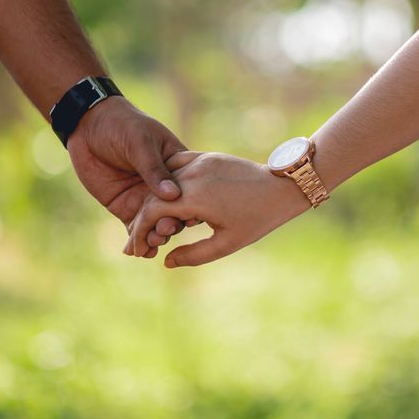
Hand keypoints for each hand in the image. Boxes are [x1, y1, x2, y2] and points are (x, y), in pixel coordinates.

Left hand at [67, 97, 190, 253]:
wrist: (90, 126)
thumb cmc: (123, 125)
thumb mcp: (141, 143)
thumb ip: (154, 169)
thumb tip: (173, 195)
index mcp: (176, 167)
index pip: (189, 190)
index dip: (190, 205)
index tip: (188, 216)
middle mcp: (163, 187)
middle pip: (174, 211)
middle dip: (171, 223)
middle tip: (165, 230)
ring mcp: (144, 198)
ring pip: (156, 224)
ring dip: (157, 236)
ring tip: (153, 243)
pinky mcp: (126, 207)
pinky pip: (135, 228)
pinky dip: (139, 242)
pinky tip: (141, 252)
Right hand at [126, 152, 311, 266]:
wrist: (282, 186)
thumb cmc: (258, 218)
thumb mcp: (227, 243)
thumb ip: (194, 255)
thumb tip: (166, 262)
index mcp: (196, 197)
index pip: (152, 212)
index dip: (140, 232)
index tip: (137, 250)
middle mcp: (193, 174)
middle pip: (153, 196)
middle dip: (142, 221)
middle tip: (138, 241)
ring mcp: (199, 162)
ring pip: (163, 181)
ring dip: (153, 201)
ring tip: (152, 224)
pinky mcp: (206, 156)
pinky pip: (176, 166)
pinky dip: (167, 183)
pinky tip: (165, 200)